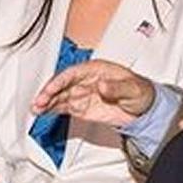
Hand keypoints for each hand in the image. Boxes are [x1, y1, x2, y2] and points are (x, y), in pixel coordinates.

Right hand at [31, 59, 154, 126]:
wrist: (145, 110)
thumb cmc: (140, 92)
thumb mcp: (133, 88)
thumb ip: (117, 87)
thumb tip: (102, 85)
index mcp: (96, 70)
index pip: (73, 73)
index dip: (60, 81)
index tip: (51, 89)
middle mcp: (86, 80)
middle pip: (62, 84)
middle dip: (49, 93)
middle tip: (39, 102)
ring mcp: (83, 94)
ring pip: (60, 96)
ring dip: (47, 102)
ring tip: (36, 109)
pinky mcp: (82, 107)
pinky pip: (64, 107)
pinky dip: (52, 109)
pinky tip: (43, 112)